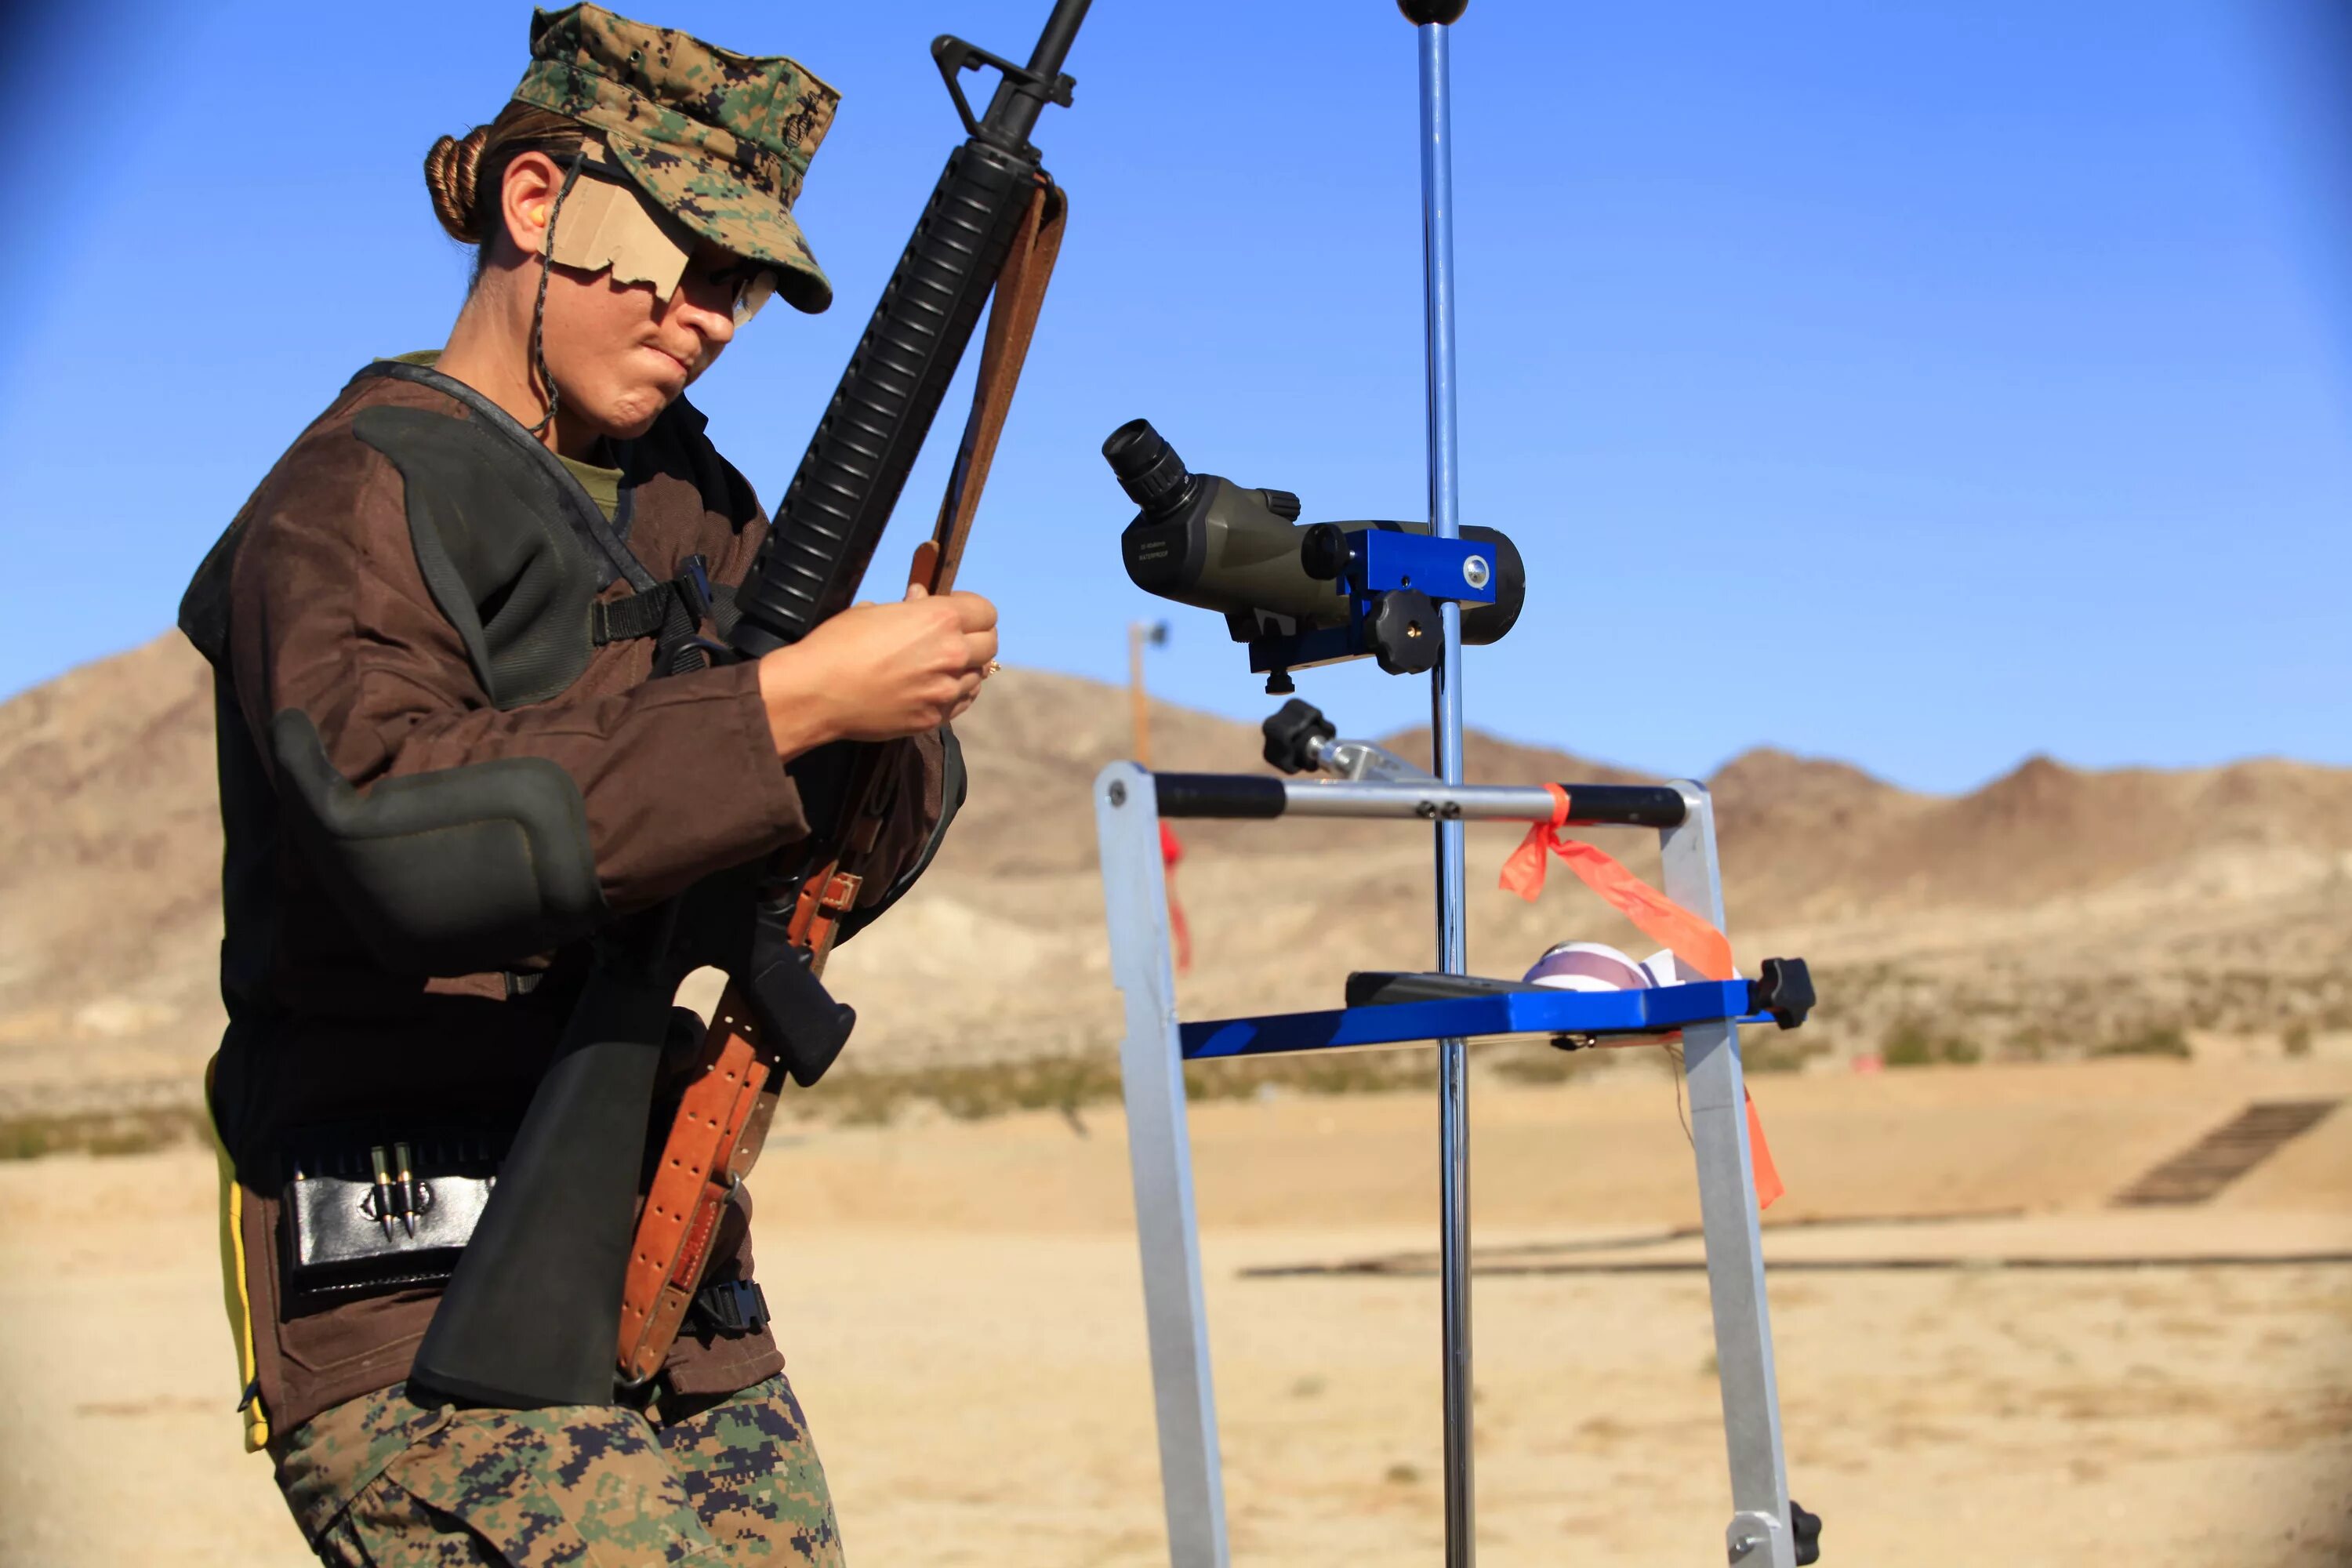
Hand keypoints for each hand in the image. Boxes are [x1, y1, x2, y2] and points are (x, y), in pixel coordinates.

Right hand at [755, 585, 997, 756]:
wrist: (816, 692)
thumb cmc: (839, 644)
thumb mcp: (874, 611)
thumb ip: (909, 608)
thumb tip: (921, 600)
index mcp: (940, 619)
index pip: (986, 611)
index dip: (971, 610)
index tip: (954, 613)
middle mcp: (952, 654)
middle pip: (990, 643)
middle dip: (975, 637)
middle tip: (953, 638)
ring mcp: (945, 690)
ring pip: (979, 676)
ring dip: (966, 667)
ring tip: (940, 664)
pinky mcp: (934, 718)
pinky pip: (961, 702)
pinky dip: (955, 692)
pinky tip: (936, 686)